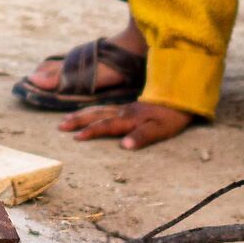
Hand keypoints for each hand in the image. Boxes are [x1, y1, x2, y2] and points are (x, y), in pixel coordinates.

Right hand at [58, 100, 192, 149]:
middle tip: (61, 126)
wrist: (183, 96)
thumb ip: (142, 137)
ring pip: (100, 110)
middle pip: (97, 115)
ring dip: (83, 114)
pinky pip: (107, 107)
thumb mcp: (161, 129)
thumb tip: (124, 146)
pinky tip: (92, 112)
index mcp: (129, 118)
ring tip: (68, 119)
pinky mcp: (132, 106)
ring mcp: (127, 107)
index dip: (91, 132)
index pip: (106, 125)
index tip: (75, 138)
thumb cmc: (172, 116)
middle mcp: (124, 112)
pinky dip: (95, 110)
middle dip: (78, 120)